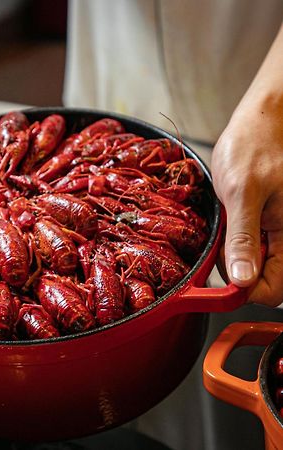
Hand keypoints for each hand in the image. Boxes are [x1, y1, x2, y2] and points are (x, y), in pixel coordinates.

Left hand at [212, 98, 282, 306]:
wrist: (260, 121)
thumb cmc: (254, 146)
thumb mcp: (241, 193)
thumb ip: (244, 238)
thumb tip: (243, 279)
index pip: (275, 289)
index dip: (247, 291)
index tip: (222, 281)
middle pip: (264, 278)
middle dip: (238, 270)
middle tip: (221, 245)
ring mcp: (278, 230)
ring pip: (256, 264)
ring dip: (235, 254)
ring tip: (228, 224)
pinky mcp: (268, 222)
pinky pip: (252, 245)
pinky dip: (236, 242)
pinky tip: (231, 220)